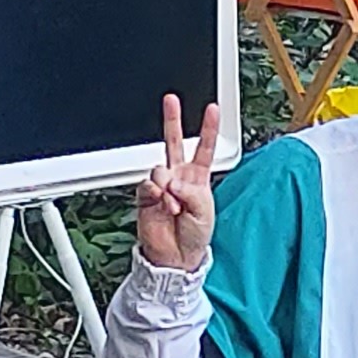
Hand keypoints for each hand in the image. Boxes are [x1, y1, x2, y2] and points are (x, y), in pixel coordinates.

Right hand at [133, 96, 228, 271]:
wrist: (174, 257)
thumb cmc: (194, 235)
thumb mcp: (205, 212)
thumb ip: (191, 192)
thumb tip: (171, 181)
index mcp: (197, 178)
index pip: (204, 148)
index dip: (208, 129)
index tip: (212, 109)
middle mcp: (178, 177)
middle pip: (174, 142)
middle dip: (172, 120)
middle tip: (171, 100)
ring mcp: (161, 185)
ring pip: (160, 168)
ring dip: (168, 185)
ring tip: (172, 204)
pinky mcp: (146, 196)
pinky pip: (148, 185)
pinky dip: (157, 194)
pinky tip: (163, 205)